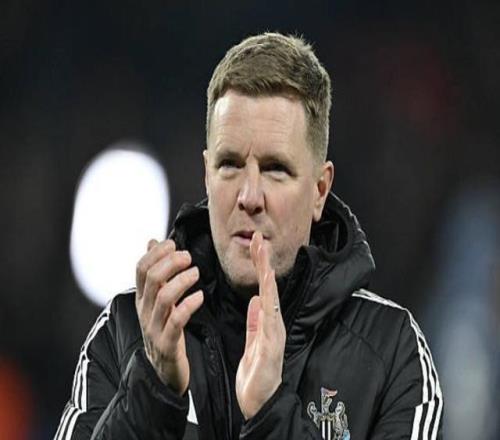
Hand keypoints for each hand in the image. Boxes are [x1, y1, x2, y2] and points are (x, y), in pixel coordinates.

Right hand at [135, 239, 203, 395]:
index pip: (141, 268)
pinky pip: (176, 321)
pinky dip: (189, 305)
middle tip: (188, 256)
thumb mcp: (157, 299)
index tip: (173, 243)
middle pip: (152, 278)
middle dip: (171, 262)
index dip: (156, 252)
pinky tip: (200, 297)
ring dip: (182, 281)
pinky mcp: (166, 343)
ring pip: (163, 297)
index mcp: (142, 298)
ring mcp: (153, 327)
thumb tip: (151, 241)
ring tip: (196, 273)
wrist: (162, 371)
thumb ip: (155, 272)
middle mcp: (144, 310)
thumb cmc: (164, 329)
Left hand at [236, 231, 286, 419]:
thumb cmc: (257, 375)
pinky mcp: (272, 347)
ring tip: (264, 256)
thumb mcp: (252, 342)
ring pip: (271, 300)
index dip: (260, 266)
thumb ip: (254, 321)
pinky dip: (268, 304)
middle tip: (259, 238)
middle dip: (264, 263)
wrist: (260, 404)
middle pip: (269, 288)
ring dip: (267, 277)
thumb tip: (255, 299)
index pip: (263, 288)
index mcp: (267, 322)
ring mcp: (274, 335)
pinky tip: (265, 290)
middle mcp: (273, 324)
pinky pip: (269, 322)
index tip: (255, 244)